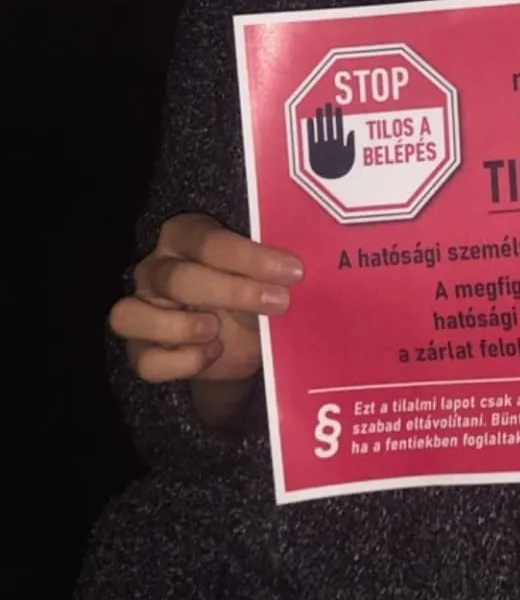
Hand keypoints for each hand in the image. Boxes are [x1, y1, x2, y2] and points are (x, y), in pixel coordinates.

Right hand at [108, 213, 303, 384]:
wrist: (238, 345)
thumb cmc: (251, 299)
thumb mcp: (266, 280)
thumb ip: (276, 272)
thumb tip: (307, 272)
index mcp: (186, 237)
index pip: (207, 240)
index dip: (249, 256)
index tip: (292, 271)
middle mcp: (156, 269)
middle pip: (177, 278)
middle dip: (231, 291)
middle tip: (278, 302)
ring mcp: (142, 309)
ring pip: (133, 315)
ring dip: (181, 327)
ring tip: (217, 331)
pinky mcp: (141, 350)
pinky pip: (146, 361)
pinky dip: (180, 363)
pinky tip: (211, 355)